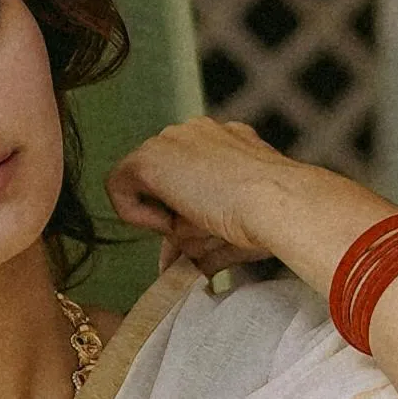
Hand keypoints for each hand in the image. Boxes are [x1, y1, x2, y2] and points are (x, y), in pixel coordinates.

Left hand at [109, 118, 346, 276]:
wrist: (276, 202)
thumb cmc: (271, 217)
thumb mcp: (233, 226)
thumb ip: (200, 240)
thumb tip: (172, 265)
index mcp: (229, 142)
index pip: (191, 175)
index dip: (190, 210)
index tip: (206, 231)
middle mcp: (199, 133)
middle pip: (169, 182)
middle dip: (178, 218)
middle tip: (202, 239)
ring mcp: (173, 139)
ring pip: (152, 187)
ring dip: (171, 219)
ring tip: (204, 227)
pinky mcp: (149, 158)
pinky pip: (121, 189)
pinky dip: (141, 216)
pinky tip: (174, 225)